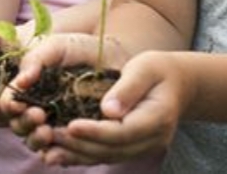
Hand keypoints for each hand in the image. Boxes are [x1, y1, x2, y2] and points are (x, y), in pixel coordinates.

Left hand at [4, 39, 173, 166]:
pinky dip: (82, 156)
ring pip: (106, 157)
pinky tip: (58, 153)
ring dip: (76, 154)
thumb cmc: (158, 70)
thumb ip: (128, 88)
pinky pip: (105, 156)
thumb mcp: (145, 68)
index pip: (123, 131)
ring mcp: (143, 147)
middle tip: (50, 134)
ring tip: (48, 147)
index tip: (70, 125)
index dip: (95, 131)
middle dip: (79, 144)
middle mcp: (152, 140)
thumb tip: (107, 110)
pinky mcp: (131, 148)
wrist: (178, 84)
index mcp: (157, 118)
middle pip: (112, 149)